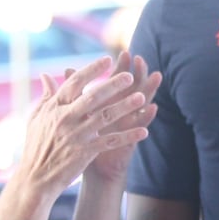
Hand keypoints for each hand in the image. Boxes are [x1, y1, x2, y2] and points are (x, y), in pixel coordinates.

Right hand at [13, 55, 152, 198]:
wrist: (35, 178)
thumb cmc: (36, 146)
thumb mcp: (36, 118)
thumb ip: (46, 96)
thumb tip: (46, 75)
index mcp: (54, 107)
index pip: (74, 83)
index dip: (91, 70)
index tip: (107, 59)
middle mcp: (66, 119)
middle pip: (93, 97)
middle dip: (112, 85)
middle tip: (129, 75)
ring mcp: (76, 136)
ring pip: (105, 117)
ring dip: (125, 107)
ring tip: (141, 97)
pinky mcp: (85, 152)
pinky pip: (111, 141)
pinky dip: (128, 136)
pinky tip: (144, 131)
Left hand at [83, 50, 159, 184]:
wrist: (82, 166)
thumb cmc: (78, 140)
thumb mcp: (73, 114)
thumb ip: (71, 93)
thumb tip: (62, 70)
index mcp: (105, 103)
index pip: (116, 80)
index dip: (121, 67)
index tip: (124, 53)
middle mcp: (118, 111)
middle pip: (132, 87)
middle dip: (137, 73)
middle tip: (140, 59)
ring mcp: (125, 123)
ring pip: (140, 103)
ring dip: (149, 90)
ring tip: (156, 76)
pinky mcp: (129, 138)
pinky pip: (139, 126)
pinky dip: (146, 117)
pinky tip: (153, 108)